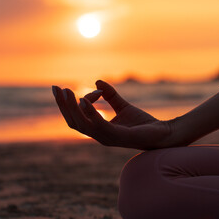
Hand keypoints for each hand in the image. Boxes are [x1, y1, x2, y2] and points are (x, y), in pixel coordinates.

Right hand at [52, 80, 177, 148]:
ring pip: (81, 124)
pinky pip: (98, 125)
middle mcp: (100, 136)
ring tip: (66, 91)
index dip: (75, 103)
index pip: (78, 118)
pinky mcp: (118, 136)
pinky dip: (90, 112)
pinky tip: (84, 100)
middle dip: (63, 105)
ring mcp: (107, 138)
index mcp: (99, 130)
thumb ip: (110, 95)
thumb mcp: (123, 106)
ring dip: (71, 107)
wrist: (163, 134)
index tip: (88, 89)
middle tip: (55, 88)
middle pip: (74, 122)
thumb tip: (97, 81)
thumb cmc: (143, 123)